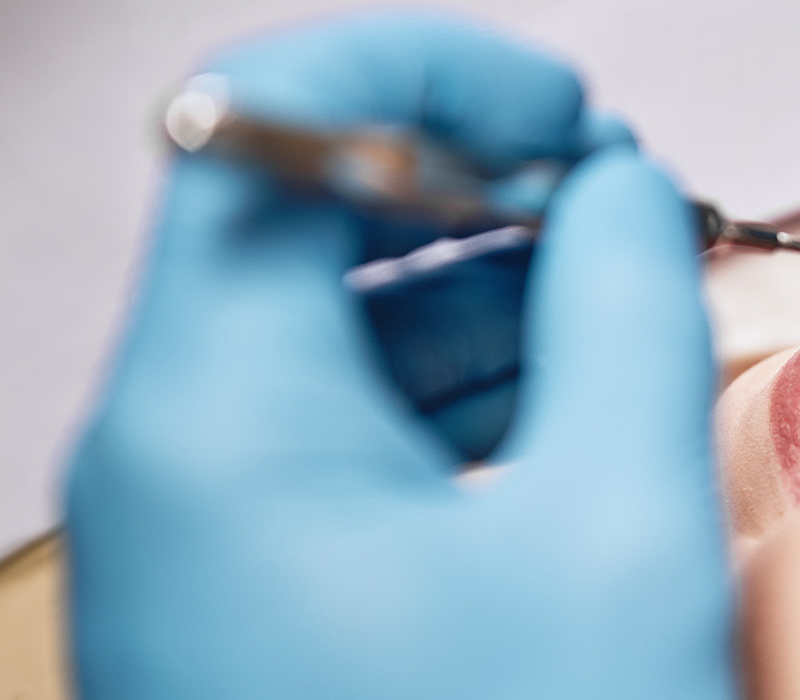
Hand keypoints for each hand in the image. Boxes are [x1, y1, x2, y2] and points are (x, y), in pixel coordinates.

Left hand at [66, 13, 732, 699]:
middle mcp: (171, 466)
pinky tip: (575, 394)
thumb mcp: (619, 533)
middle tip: (621, 202)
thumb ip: (629, 315)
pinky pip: (348, 433)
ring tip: (627, 299)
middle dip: (483, 187)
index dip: (430, 76)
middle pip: (306, 226)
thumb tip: (623, 194)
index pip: (266, 129)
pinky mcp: (256, 593)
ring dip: (491, 289)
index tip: (561, 111)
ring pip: (338, 334)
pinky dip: (465, 390)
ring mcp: (206, 536)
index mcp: (211, 421)